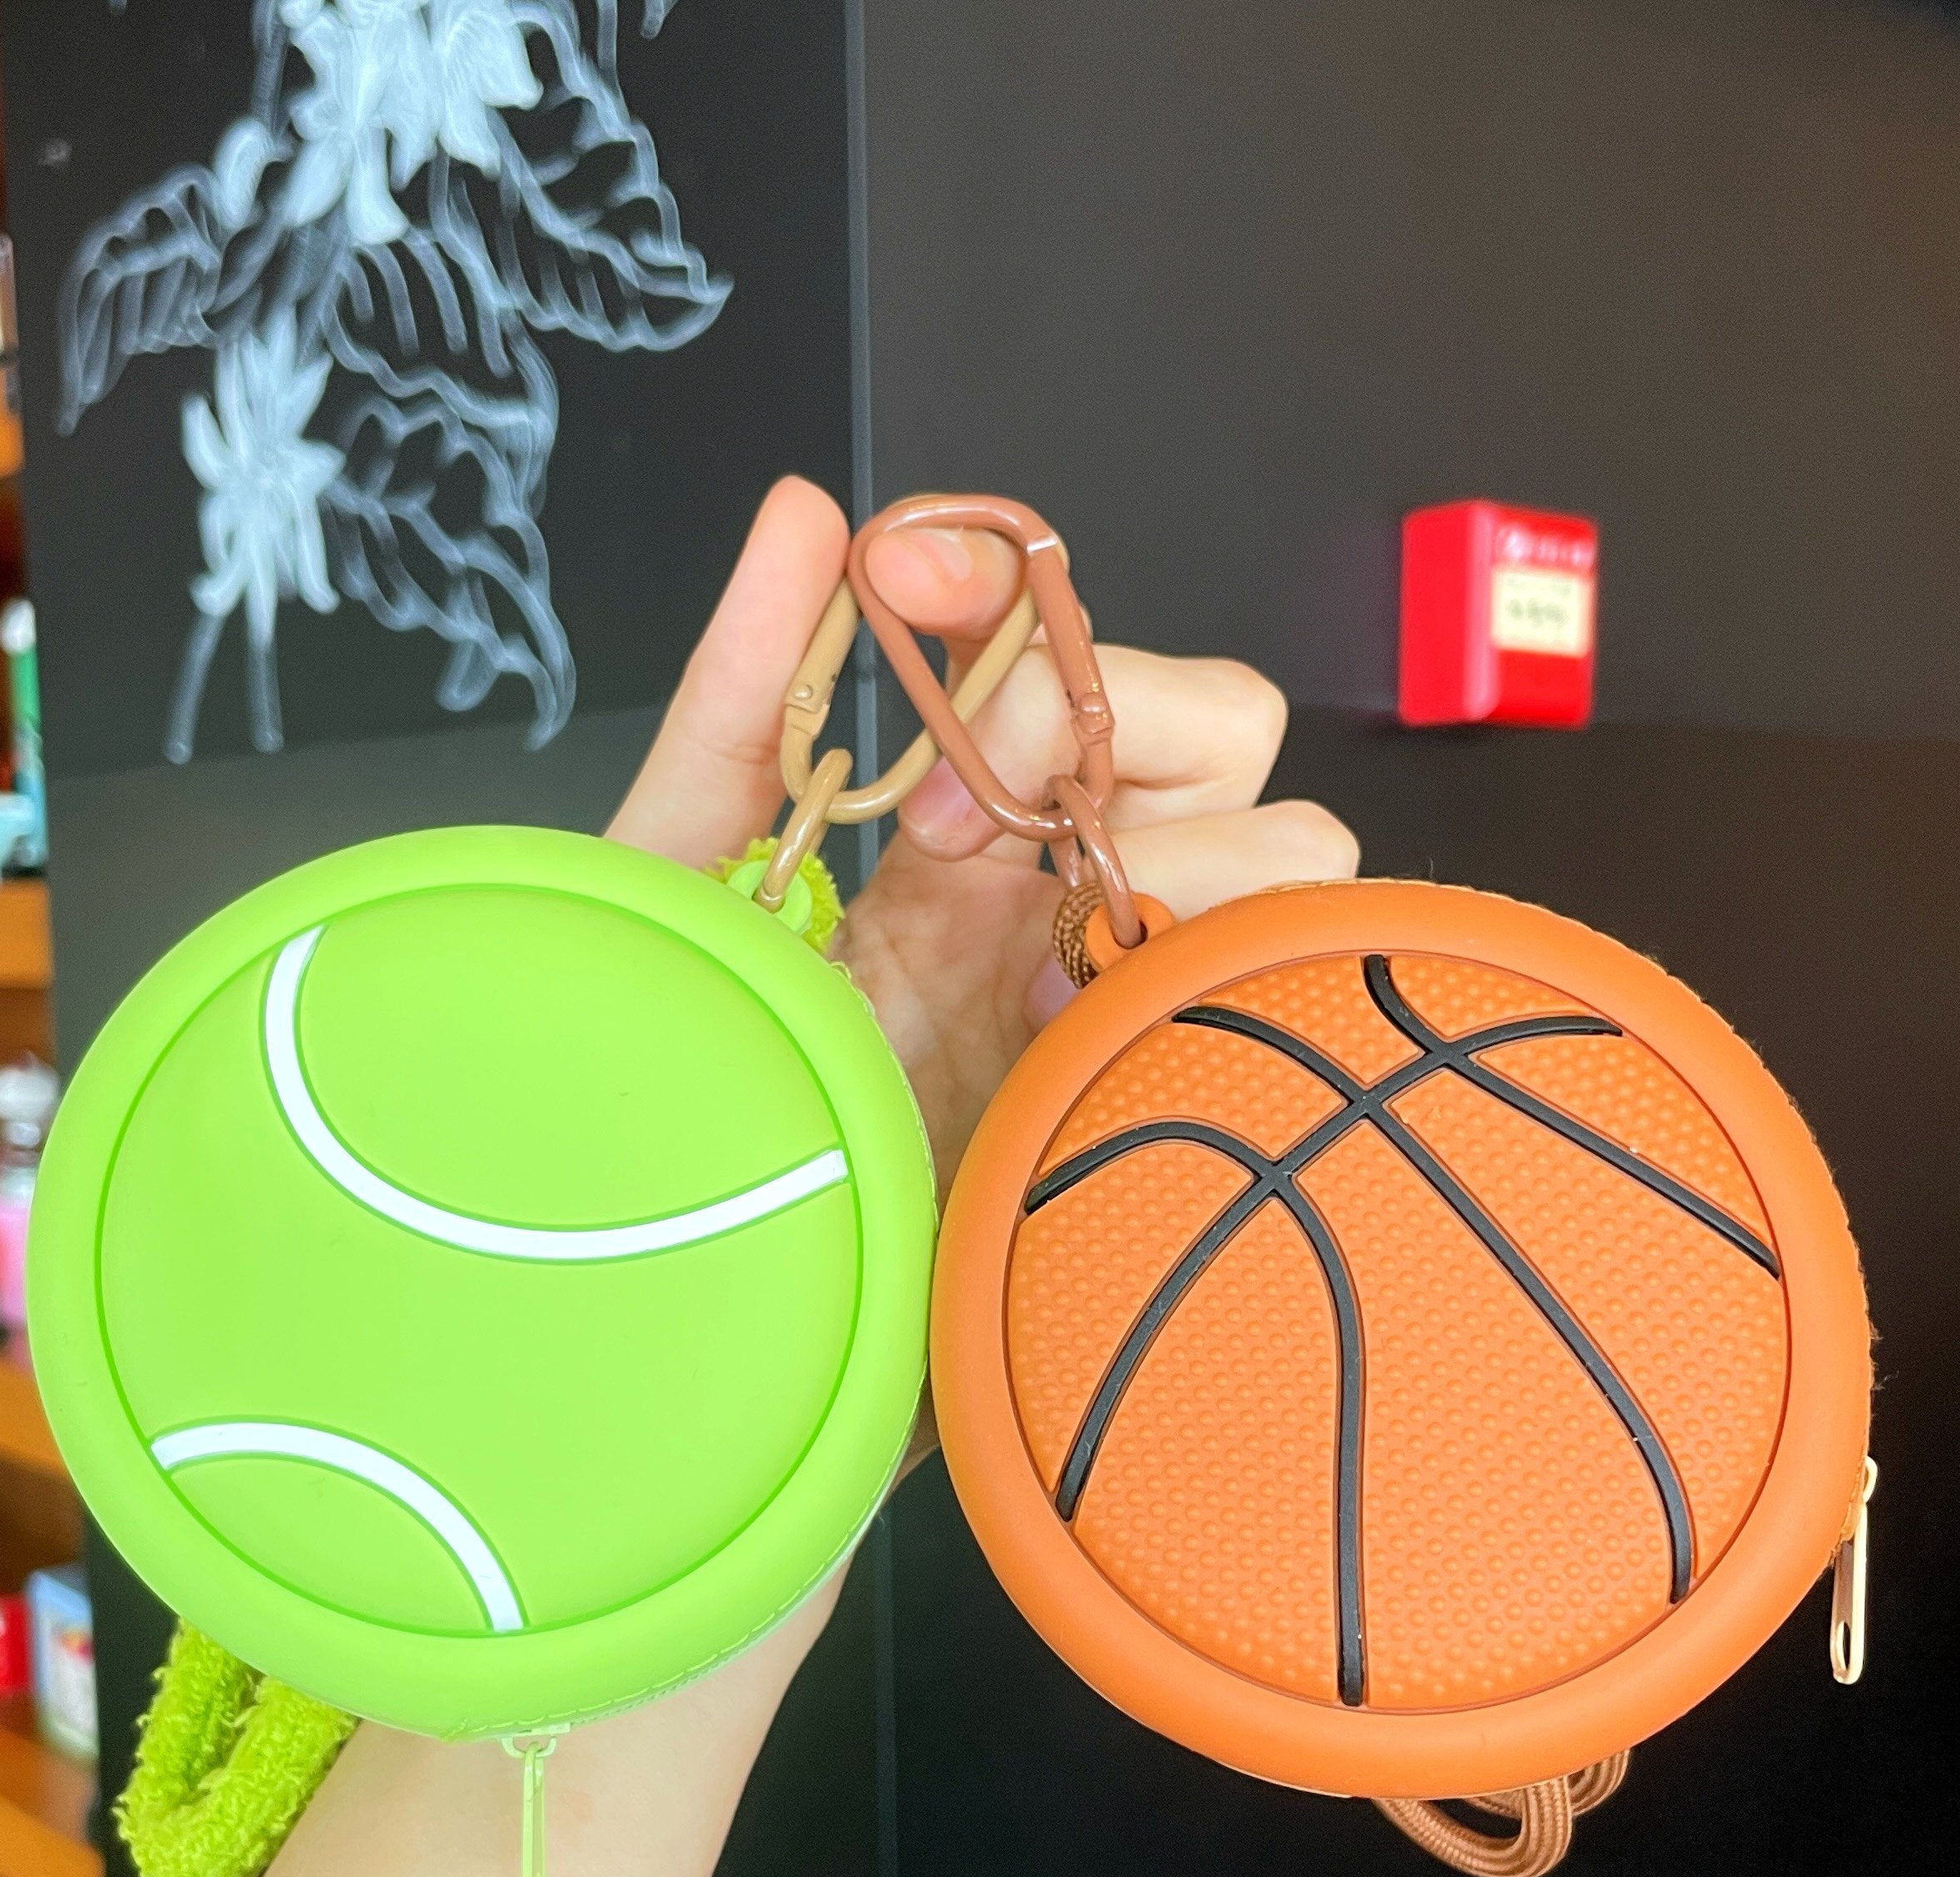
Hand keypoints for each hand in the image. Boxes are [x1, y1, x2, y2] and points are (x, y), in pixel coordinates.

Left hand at [609, 478, 1359, 1191]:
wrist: (690, 1285)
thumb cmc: (664, 1086)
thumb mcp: (673, 879)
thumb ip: (738, 702)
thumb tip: (811, 509)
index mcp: (958, 838)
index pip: (1074, 652)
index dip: (1022, 598)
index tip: (908, 595)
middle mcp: (1062, 901)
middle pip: (1225, 724)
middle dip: (1109, 730)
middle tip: (950, 838)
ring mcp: (1122, 994)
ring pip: (1294, 851)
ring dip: (1187, 865)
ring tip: (1032, 956)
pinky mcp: (1159, 1093)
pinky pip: (1290, 991)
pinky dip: (1224, 977)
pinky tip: (1076, 1039)